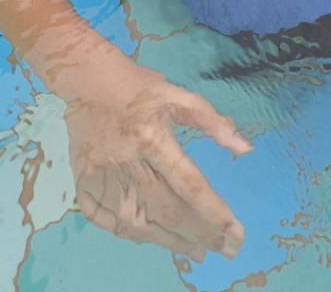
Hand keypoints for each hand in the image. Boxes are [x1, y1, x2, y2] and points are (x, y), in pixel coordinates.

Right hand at [65, 59, 252, 257]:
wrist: (89, 80)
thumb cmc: (140, 87)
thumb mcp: (180, 96)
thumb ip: (213, 122)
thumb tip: (246, 148)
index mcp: (153, 138)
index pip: (189, 184)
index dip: (213, 211)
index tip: (235, 232)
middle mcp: (127, 162)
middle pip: (167, 210)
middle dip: (200, 234)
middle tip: (225, 249)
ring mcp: (102, 177)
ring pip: (139, 223)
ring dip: (170, 242)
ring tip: (197, 250)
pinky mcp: (84, 185)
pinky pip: (110, 222)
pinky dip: (135, 235)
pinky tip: (156, 238)